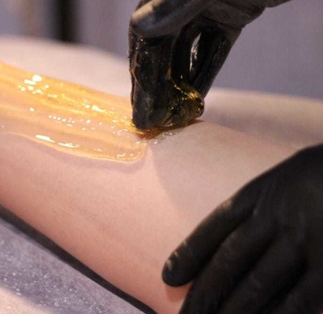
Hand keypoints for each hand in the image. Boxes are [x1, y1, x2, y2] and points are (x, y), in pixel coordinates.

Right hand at [129, 0, 322, 127]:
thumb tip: (139, 29)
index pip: (146, 24)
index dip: (142, 64)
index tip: (140, 98)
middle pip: (163, 42)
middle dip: (155, 81)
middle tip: (149, 118)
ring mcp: (210, 1)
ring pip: (185, 49)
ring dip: (176, 82)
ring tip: (169, 116)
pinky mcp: (234, 13)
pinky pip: (212, 48)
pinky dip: (203, 72)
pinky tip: (194, 98)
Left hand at [162, 144, 322, 313]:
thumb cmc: (313, 177)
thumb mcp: (276, 181)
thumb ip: (252, 208)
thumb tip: (224, 243)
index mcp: (257, 195)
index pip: (214, 227)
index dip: (189, 255)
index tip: (169, 278)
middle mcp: (274, 218)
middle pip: (229, 261)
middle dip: (204, 294)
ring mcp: (304, 243)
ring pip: (257, 286)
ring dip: (231, 312)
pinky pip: (298, 302)